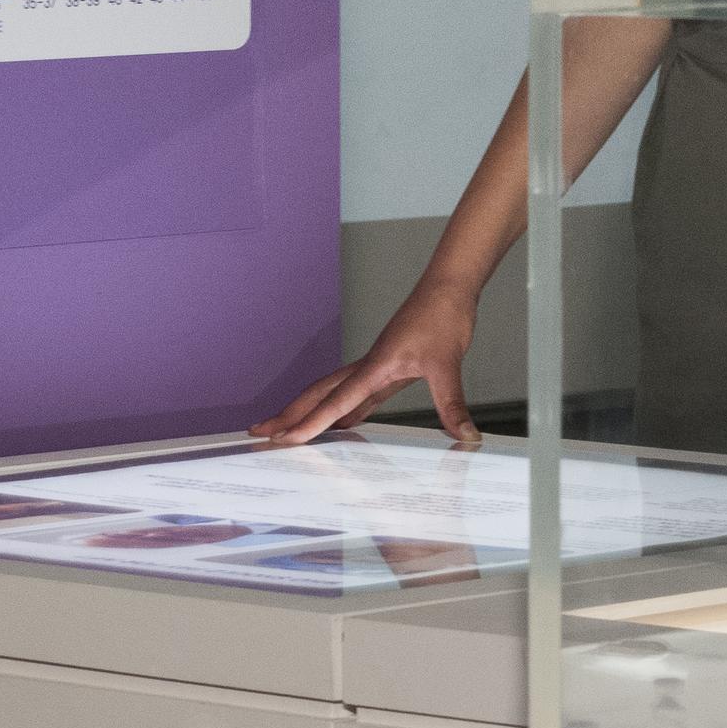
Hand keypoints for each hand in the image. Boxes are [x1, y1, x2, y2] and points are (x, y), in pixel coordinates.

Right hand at [251, 282, 479, 447]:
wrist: (448, 288)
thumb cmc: (443, 315)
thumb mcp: (448, 364)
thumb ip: (452, 404)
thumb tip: (466, 436)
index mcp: (375, 366)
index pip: (336, 401)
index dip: (310, 423)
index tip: (284, 439)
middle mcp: (368, 366)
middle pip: (319, 394)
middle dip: (289, 414)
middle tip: (259, 432)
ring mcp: (375, 366)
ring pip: (332, 392)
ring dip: (309, 410)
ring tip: (288, 430)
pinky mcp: (387, 366)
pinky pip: (357, 393)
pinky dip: (343, 409)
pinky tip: (342, 423)